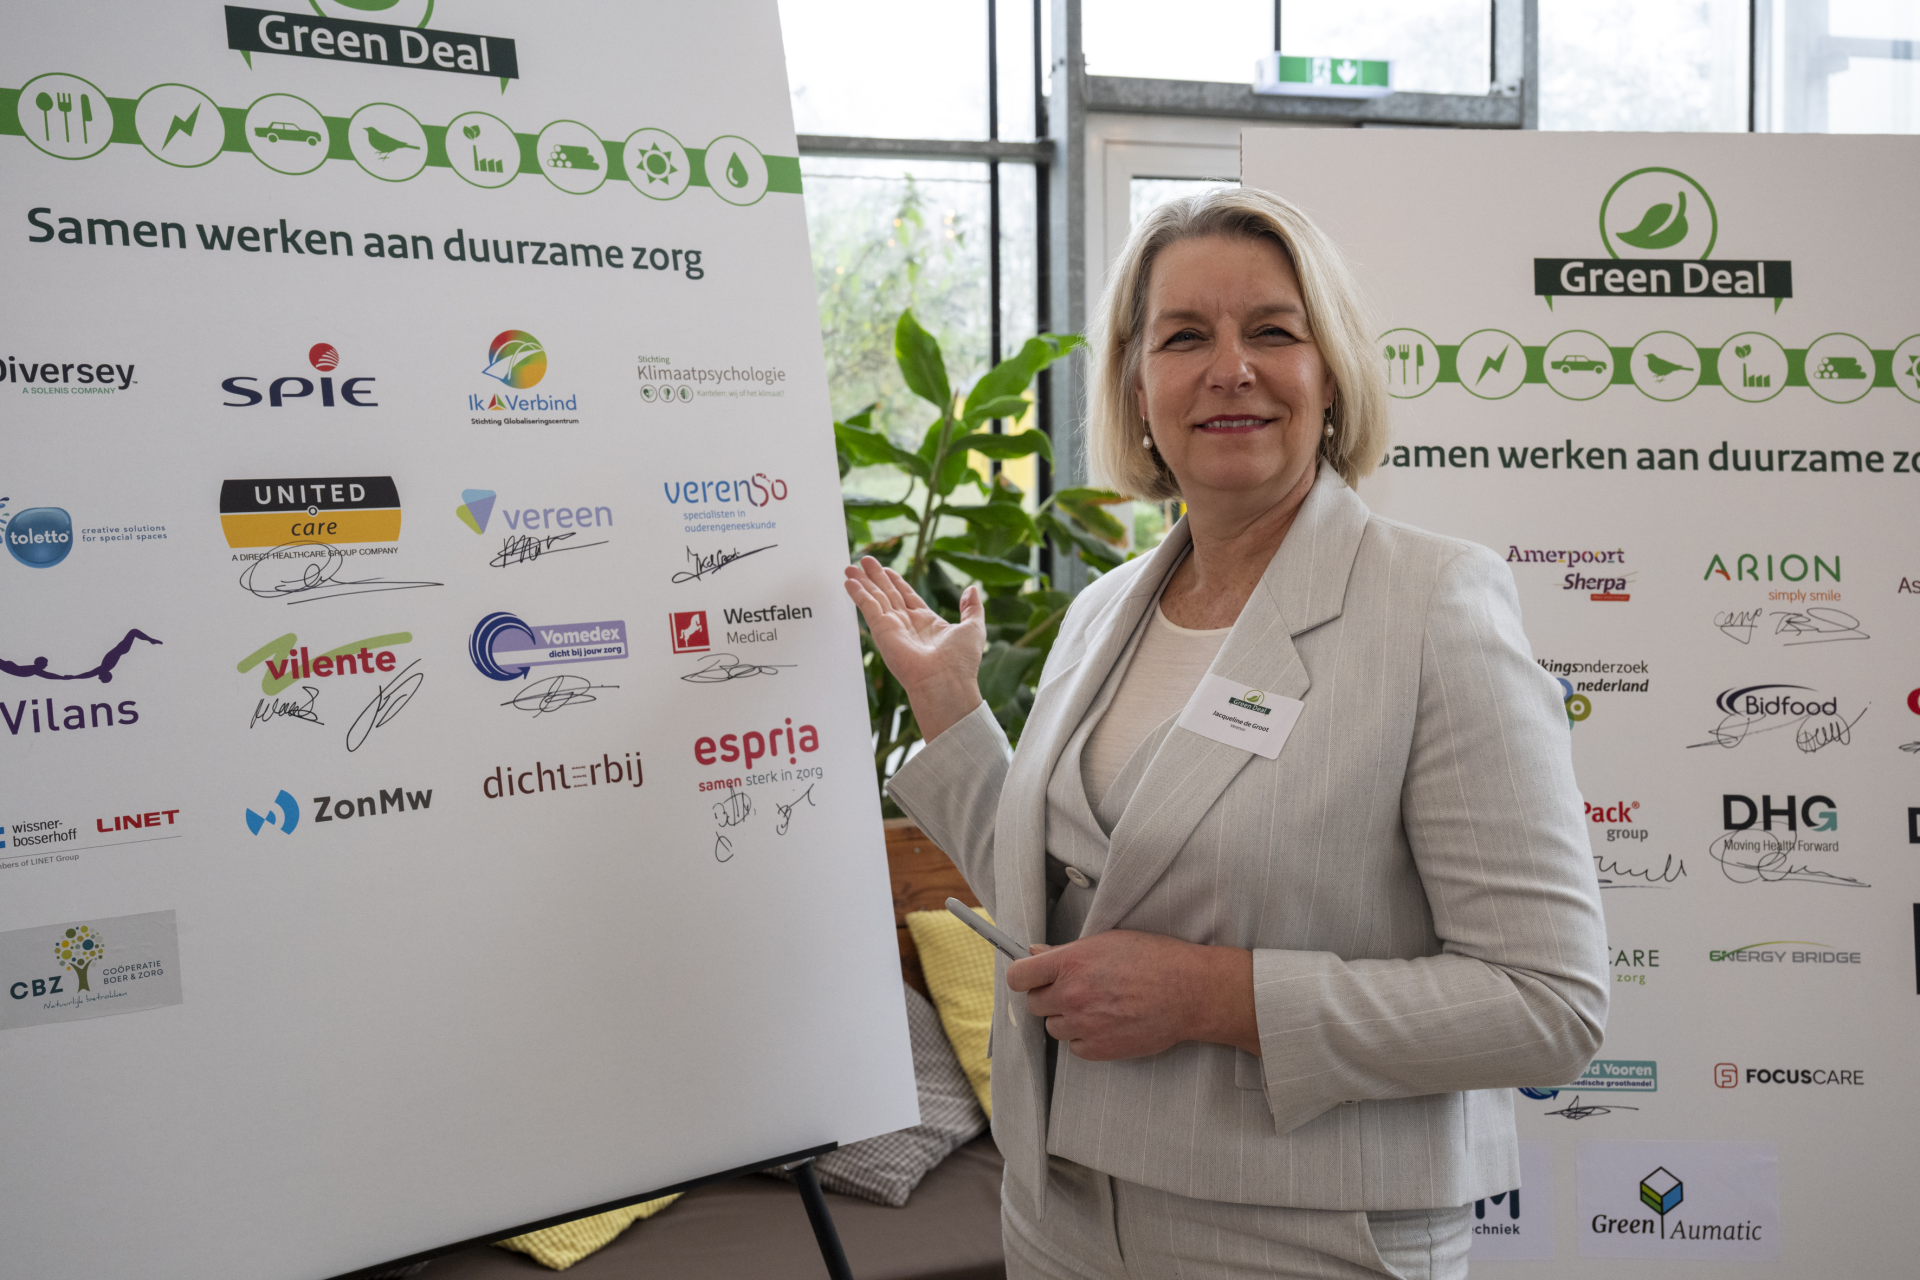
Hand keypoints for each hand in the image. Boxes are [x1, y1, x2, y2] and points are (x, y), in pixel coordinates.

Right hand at [842, 556, 984, 740]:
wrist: (946, 682)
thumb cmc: (961, 662)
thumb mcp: (973, 628)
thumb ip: (972, 608)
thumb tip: (972, 590)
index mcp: (927, 622)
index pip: (907, 596)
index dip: (896, 581)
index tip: (886, 569)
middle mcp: (908, 624)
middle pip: (888, 594)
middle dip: (875, 577)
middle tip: (864, 561)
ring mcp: (893, 628)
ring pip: (875, 598)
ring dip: (863, 582)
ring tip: (851, 567)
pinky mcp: (882, 631)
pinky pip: (868, 607)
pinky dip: (858, 594)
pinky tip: (850, 582)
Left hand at [1006, 931, 1257, 1060]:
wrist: (1190, 991)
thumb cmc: (1155, 959)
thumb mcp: (1109, 941)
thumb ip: (1067, 951)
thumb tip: (1036, 953)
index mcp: (1071, 962)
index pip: (1018, 976)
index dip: (1024, 977)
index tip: (1032, 977)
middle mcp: (1072, 994)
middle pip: (1033, 1004)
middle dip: (1049, 997)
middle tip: (1074, 990)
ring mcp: (1084, 1024)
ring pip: (1053, 1027)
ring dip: (1067, 1019)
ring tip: (1097, 1007)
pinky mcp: (1099, 1048)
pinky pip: (1075, 1048)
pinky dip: (1085, 1039)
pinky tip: (1106, 1024)